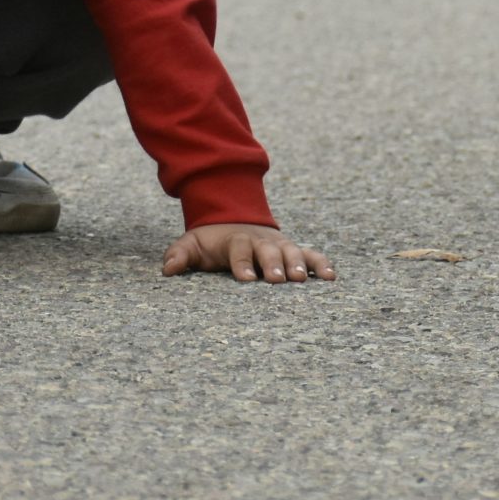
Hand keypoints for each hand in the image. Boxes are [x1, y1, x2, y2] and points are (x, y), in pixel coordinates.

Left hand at [161, 223, 336, 283]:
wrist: (236, 219)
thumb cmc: (213, 241)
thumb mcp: (192, 244)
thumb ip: (180, 255)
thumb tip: (167, 269)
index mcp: (236, 240)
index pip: (239, 250)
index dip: (242, 263)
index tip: (245, 279)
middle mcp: (261, 242)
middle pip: (269, 251)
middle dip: (274, 265)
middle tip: (279, 280)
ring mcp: (280, 245)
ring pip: (292, 252)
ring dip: (299, 265)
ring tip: (303, 279)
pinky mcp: (294, 250)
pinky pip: (311, 255)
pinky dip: (321, 264)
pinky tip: (331, 277)